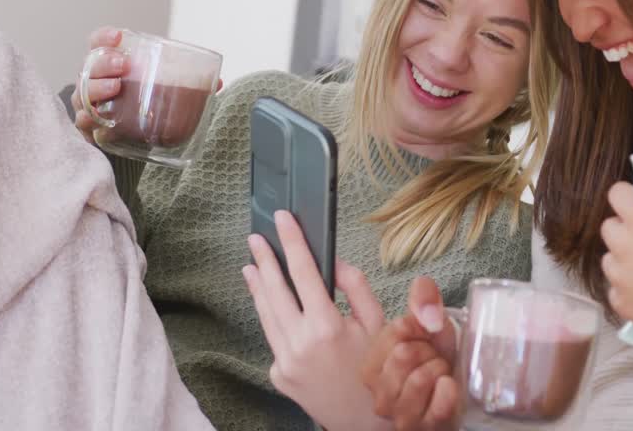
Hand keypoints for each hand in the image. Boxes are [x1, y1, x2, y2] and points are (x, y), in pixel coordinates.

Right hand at [70, 26, 222, 142]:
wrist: (133, 139)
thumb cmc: (146, 104)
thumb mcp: (165, 90)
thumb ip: (188, 84)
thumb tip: (218, 82)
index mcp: (110, 65)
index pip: (98, 43)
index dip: (104, 37)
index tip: (118, 36)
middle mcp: (94, 81)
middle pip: (89, 67)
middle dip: (104, 63)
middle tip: (123, 66)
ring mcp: (89, 105)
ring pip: (82, 94)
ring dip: (96, 89)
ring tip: (115, 88)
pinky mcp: (89, 129)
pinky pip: (81, 123)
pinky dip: (88, 120)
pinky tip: (98, 119)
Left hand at [243, 210, 390, 430]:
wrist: (366, 421)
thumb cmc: (379, 370)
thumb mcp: (378, 323)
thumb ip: (355, 287)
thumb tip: (333, 262)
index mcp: (328, 326)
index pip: (304, 273)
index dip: (292, 243)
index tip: (283, 221)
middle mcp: (300, 344)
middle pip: (275, 290)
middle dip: (265, 260)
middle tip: (257, 238)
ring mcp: (284, 362)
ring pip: (266, 314)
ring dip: (259, 287)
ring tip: (252, 265)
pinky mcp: (278, 375)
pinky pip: (274, 339)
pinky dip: (274, 319)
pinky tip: (272, 304)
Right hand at [361, 277, 461, 430]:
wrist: (456, 394)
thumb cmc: (436, 361)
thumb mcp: (430, 325)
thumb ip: (423, 300)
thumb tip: (425, 299)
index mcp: (371, 365)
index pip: (394, 331)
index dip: (418, 330)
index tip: (422, 340)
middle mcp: (378, 393)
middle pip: (404, 354)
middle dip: (428, 351)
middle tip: (432, 359)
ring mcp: (399, 415)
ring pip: (421, 378)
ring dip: (440, 370)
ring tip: (439, 374)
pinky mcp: (425, 428)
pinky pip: (442, 401)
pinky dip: (451, 390)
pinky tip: (448, 389)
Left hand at [600, 134, 632, 323]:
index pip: (617, 193)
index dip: (630, 197)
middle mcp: (621, 246)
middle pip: (611, 225)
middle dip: (626, 226)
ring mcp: (619, 276)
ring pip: (611, 257)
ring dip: (625, 256)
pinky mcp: (621, 303)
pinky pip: (616, 288)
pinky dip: (628, 286)